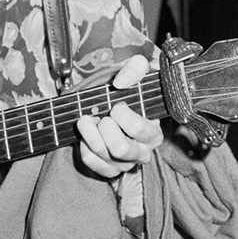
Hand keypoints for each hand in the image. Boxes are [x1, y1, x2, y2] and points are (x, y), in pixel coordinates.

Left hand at [76, 53, 163, 177]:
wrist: (114, 106)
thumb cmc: (129, 94)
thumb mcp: (136, 75)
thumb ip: (135, 69)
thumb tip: (121, 82)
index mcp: (153, 133)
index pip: (140, 131)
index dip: (124, 117)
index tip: (116, 106)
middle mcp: (141, 152)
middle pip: (121, 149)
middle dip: (105, 128)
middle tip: (101, 116)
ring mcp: (124, 163)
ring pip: (103, 154)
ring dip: (90, 133)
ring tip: (88, 119)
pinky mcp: (107, 169)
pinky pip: (90, 161)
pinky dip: (84, 145)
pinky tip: (88, 134)